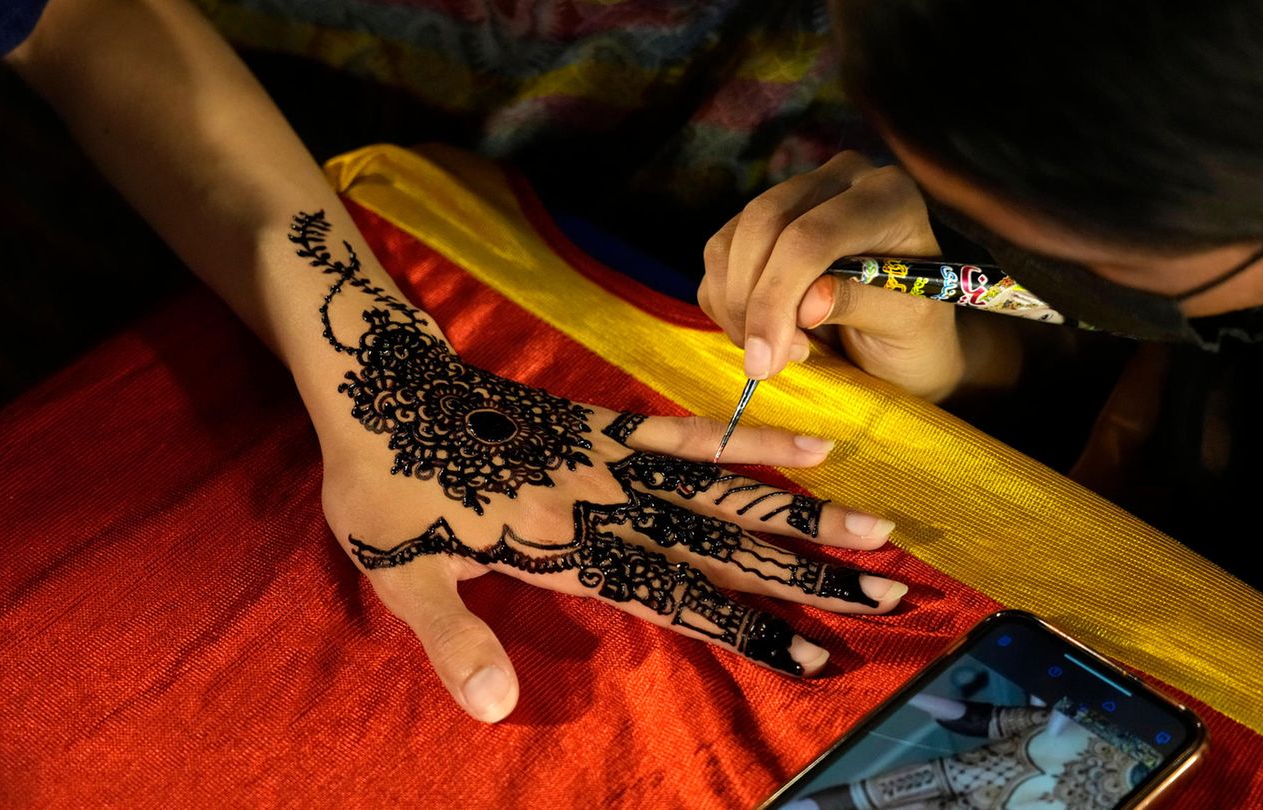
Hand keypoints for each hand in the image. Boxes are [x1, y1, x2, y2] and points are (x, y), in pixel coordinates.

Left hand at [292, 212, 906, 723]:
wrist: (375, 384)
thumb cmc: (384, 485)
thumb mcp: (401, 574)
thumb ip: (455, 639)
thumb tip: (499, 709)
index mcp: (567, 552)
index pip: (675, 597)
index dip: (746, 627)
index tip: (813, 654)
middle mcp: (607, 506)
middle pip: (724, 546)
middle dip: (807, 576)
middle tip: (887, 596)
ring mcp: (614, 459)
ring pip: (726, 490)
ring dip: (803, 513)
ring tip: (877, 527)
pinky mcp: (608, 421)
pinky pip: (689, 432)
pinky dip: (750, 440)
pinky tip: (812, 443)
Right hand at [698, 151, 967, 400]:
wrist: (902, 342)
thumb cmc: (915, 335)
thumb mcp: (906, 326)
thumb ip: (862, 306)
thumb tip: (806, 305)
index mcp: (887, 196)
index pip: (812, 234)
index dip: (779, 297)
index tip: (769, 358)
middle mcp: (840, 180)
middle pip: (762, 223)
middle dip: (751, 302)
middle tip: (764, 363)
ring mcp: (795, 195)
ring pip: (731, 241)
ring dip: (735, 306)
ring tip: (776, 352)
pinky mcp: (760, 223)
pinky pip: (717, 258)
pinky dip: (726, 304)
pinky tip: (763, 333)